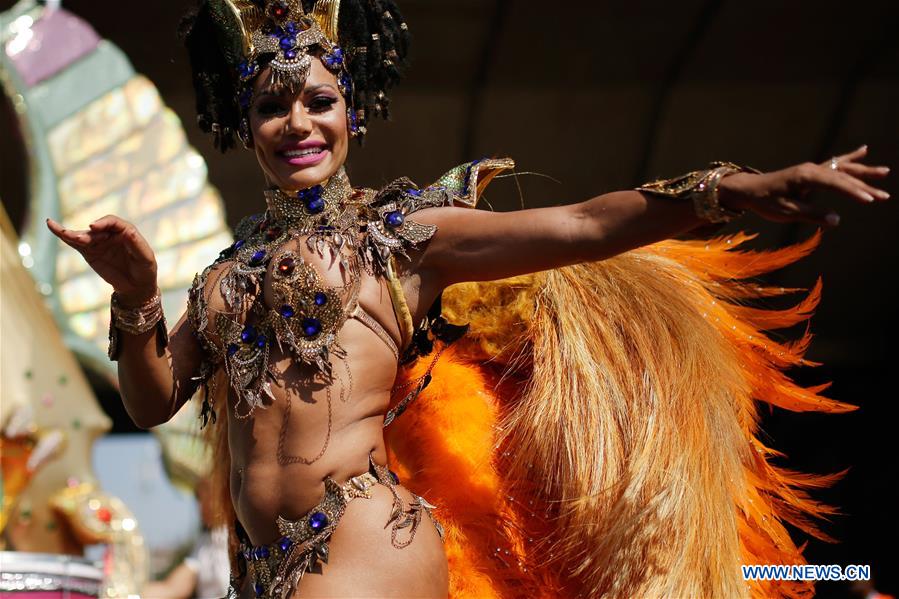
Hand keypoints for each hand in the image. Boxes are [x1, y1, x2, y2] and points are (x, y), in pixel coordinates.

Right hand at [46, 215, 157, 304]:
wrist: (136, 286)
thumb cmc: (144, 269)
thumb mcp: (145, 257)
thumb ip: (136, 244)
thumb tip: (128, 232)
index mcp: (126, 231)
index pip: (113, 222)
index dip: (103, 223)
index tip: (93, 226)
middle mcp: (110, 234)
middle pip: (96, 229)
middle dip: (88, 234)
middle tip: (82, 239)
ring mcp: (98, 242)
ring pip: (83, 235)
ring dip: (73, 234)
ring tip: (65, 233)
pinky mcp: (88, 252)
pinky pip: (74, 242)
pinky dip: (62, 235)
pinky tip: (51, 225)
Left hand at [718, 145, 889, 226]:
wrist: (749, 190)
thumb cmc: (766, 201)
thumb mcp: (786, 211)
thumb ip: (811, 214)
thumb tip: (836, 220)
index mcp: (806, 177)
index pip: (835, 183)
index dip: (853, 192)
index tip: (869, 200)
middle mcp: (811, 169)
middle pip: (843, 176)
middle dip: (864, 186)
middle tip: (884, 197)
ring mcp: (812, 168)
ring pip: (842, 169)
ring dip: (863, 172)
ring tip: (885, 172)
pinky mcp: (811, 172)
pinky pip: (834, 163)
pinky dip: (849, 158)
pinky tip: (864, 150)